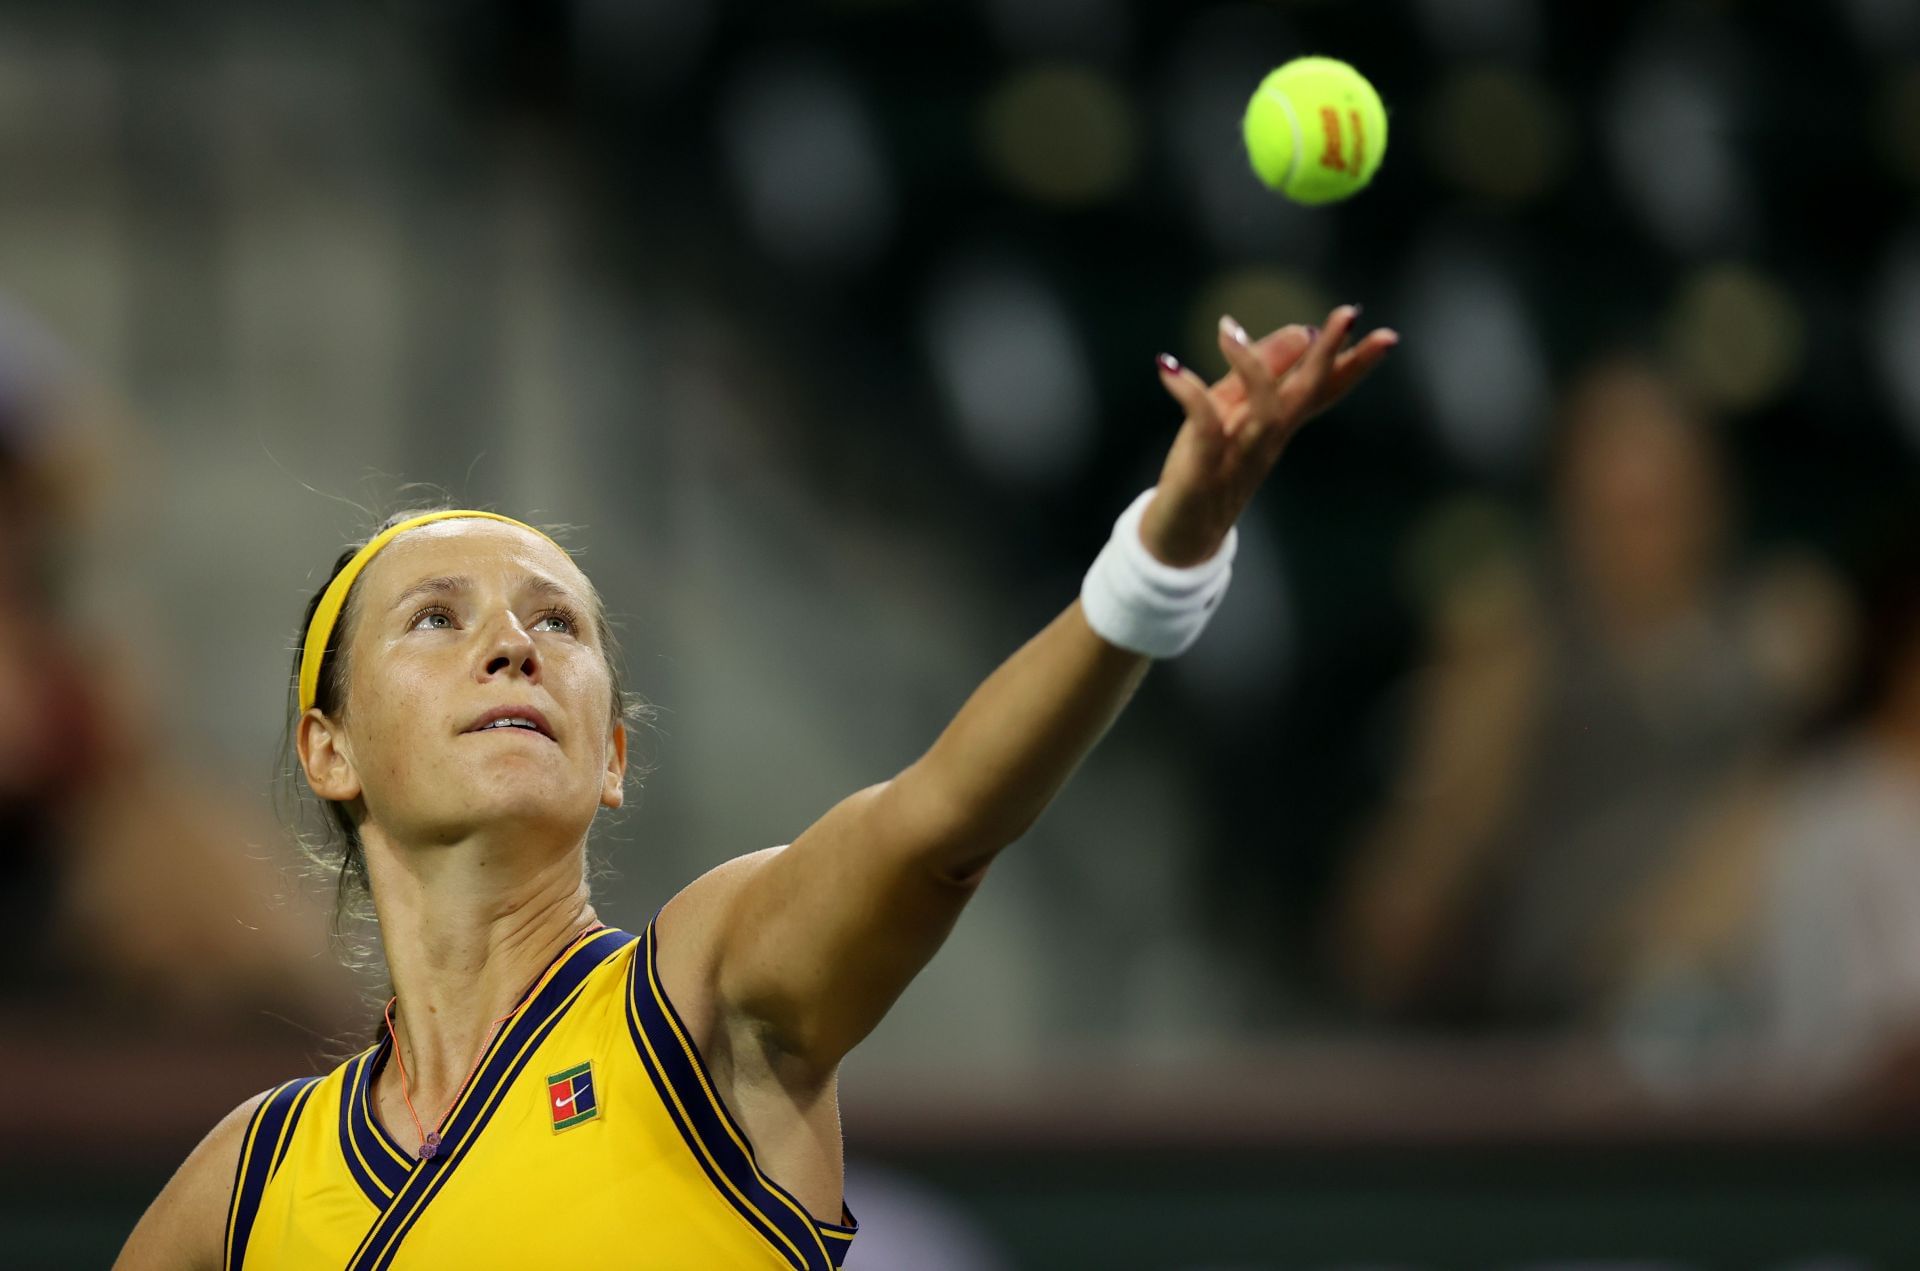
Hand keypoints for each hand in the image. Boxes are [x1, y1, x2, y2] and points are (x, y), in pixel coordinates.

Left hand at [1139, 305, 1397, 565]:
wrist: (1181, 536)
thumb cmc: (1208, 466)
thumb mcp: (1233, 410)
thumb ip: (1261, 370)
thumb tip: (1301, 329)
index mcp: (1279, 425)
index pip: (1323, 390)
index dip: (1355, 365)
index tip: (1388, 336)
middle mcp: (1268, 440)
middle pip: (1307, 395)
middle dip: (1328, 355)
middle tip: (1348, 314)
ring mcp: (1240, 457)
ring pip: (1265, 412)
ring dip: (1253, 367)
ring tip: (1228, 328)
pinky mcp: (1206, 472)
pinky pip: (1206, 429)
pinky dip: (1190, 395)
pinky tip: (1170, 367)